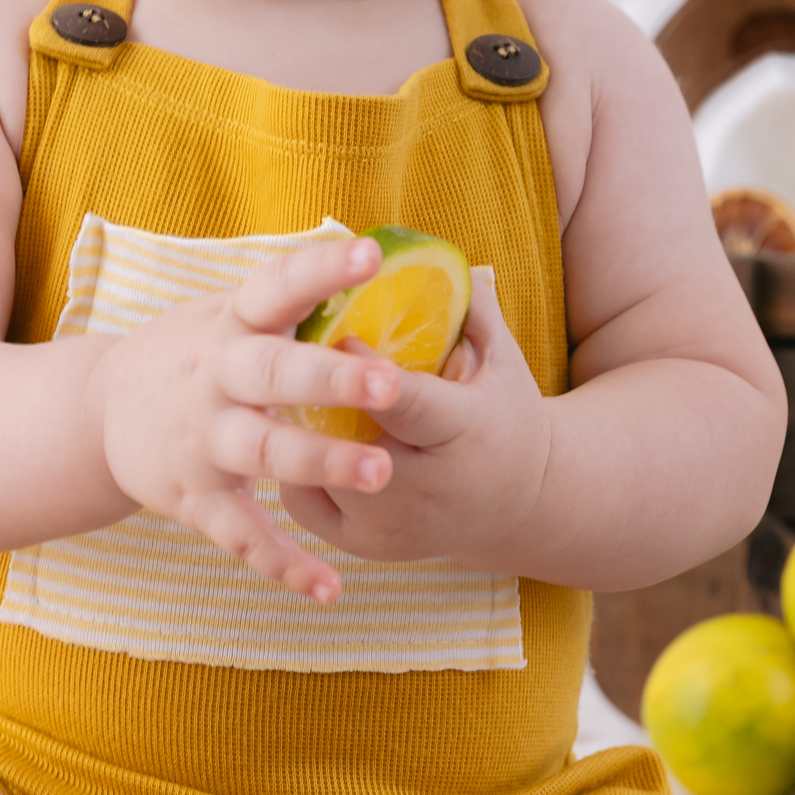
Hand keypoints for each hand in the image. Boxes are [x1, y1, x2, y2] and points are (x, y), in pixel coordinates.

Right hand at [93, 237, 402, 600]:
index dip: (324, 268)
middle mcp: (217, 376)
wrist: (100, 409)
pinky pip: (242, 536)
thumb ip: (291, 299)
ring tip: (381, 472)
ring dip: (321, 463)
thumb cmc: (197, 351)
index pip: (279, 285)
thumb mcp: (229, 312)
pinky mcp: (194, 499)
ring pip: (265, 452)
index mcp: (232, 322)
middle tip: (391, 384)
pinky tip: (330, 586)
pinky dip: (283, 563)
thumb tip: (386, 256)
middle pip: (276, 373)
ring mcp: (203, 440)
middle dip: (332, 379)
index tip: (373, 253)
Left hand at [279, 276, 550, 571]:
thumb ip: (467, 304)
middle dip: (318, 401)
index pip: (409, 404)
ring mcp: (392, 527)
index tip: (335, 335)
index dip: (367, 373)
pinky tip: (290, 430)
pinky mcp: (364, 547)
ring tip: (272, 388)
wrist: (522, 503)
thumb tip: (421, 247)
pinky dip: (292, 467)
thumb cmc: (503, 410)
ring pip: (318, 475)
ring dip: (293, 431)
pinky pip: (304, 504)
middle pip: (354, 443)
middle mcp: (428, 490)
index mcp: (465, 431)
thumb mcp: (501, 356)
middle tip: (283, 359)